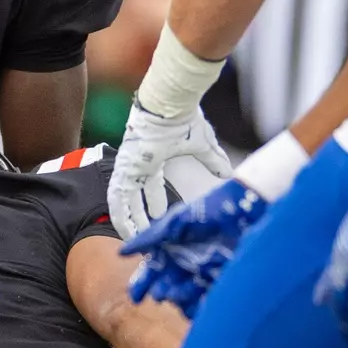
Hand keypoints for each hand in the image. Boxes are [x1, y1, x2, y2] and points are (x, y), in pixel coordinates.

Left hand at [109, 100, 232, 237]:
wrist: (169, 108)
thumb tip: (230, 173)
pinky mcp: (124, 170)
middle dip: (139, 216)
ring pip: (124, 201)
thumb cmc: (183, 121)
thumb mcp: (203, 146)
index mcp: (154, 157)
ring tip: (136, 239)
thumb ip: (214, 160)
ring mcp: (129, 168)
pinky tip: (125, 231)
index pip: (151, 184)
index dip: (154, 200)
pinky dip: (120, 215)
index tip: (158, 215)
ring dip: (129, 220)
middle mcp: (139, 164)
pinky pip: (117, 199)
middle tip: (146, 233)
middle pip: (135, 196)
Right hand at [121, 178, 267, 317]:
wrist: (243, 209)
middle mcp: (184, 263)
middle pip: (168, 284)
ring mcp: (203, 272)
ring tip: (176, 297)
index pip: (152, 270)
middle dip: (161, 291)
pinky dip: (201, 304)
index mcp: (170, 249)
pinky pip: (208, 297)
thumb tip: (122, 252)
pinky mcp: (221, 279)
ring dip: (179, 299)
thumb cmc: (208, 210)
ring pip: (186, 294)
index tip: (136, 297)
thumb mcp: (173, 223)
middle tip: (159, 295)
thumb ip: (149, 238)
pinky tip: (196, 306)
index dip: (142, 284)